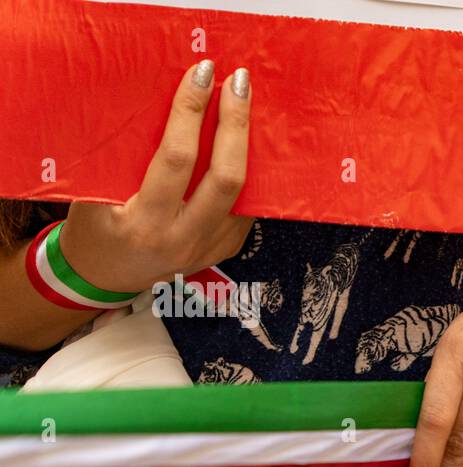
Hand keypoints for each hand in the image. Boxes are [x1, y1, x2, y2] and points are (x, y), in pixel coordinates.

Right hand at [59, 61, 253, 293]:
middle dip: (235, 124)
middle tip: (238, 83)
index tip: (202, 74)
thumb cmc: (95, 227)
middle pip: (226, 178)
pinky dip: (246, 172)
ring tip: (244, 104)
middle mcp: (184, 238)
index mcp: (145, 223)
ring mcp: (210, 248)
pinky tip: (242, 141)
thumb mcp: (93, 193)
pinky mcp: (226, 250)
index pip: (177, 159)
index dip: (191, 112)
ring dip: (247, 145)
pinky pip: (245, 206)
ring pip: (245, 192)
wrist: (107, 276)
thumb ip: (124, 159)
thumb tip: (158, 100)